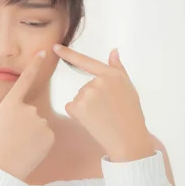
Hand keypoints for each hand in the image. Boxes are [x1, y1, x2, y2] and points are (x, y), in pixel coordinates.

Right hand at [0, 51, 54, 180]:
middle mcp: (27, 109)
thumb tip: (5, 108)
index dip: (34, 65)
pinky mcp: (50, 134)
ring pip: (38, 123)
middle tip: (11, 137)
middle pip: (29, 110)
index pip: (24, 80)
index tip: (43, 53)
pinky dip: (39, 141)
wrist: (2, 170)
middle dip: (22, 120)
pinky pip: (45, 134)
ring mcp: (40, 121)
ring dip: (31, 132)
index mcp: (9, 104)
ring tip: (19, 145)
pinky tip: (29, 149)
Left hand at [53, 45, 153, 161]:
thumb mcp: (128, 88)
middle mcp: (98, 81)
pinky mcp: (78, 106)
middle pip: (84, 87)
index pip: (86, 62)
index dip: (68, 54)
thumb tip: (113, 51)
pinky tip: (92, 121)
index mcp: (112, 75)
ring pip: (78, 99)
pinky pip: (71, 108)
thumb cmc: (130, 114)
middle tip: (107, 110)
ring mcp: (87, 93)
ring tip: (103, 116)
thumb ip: (118, 68)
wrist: (128, 138)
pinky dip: (78, 115)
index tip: (54, 47)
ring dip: (86, 108)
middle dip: (92, 99)